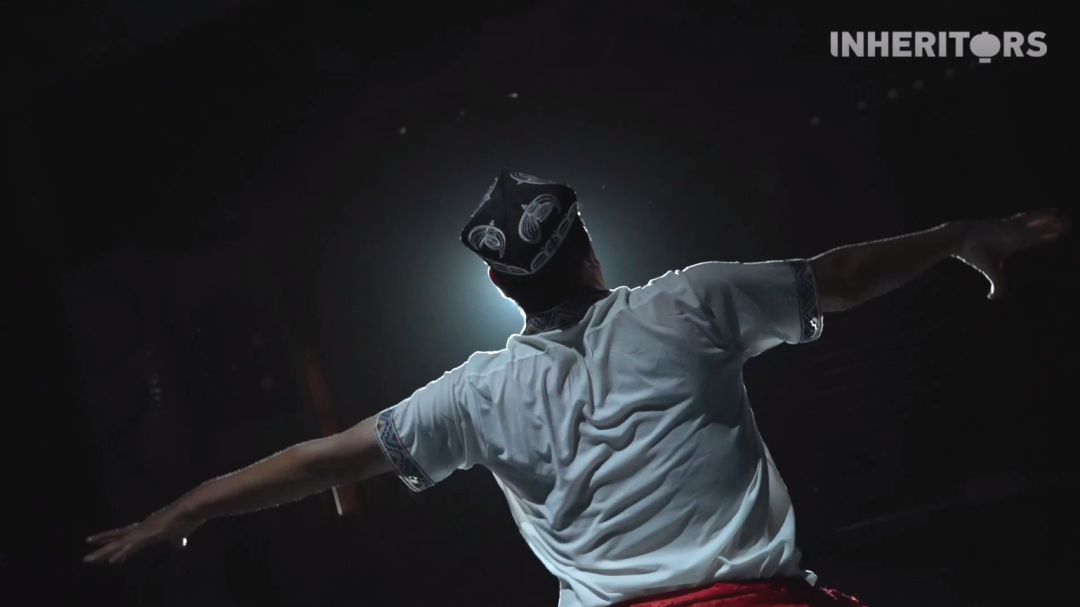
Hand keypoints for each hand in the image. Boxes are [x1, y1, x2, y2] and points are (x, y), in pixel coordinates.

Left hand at [84, 503, 203, 564]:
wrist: (192, 508)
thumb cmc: (187, 518)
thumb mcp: (180, 533)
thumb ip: (177, 539)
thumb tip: (180, 544)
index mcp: (147, 528)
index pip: (125, 534)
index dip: (112, 539)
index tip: (99, 543)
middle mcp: (141, 529)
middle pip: (117, 539)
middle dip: (102, 545)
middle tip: (87, 553)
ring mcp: (143, 532)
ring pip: (119, 544)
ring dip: (104, 553)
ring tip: (88, 560)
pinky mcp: (148, 535)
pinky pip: (131, 547)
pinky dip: (121, 554)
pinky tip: (112, 561)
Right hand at [954, 209, 1069, 298]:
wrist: (960, 239)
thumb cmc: (973, 254)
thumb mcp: (989, 271)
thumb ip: (996, 284)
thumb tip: (992, 298)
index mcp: (1011, 245)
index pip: (1032, 241)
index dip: (1044, 238)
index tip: (1056, 236)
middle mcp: (1015, 234)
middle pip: (1038, 231)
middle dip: (1052, 228)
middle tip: (1068, 225)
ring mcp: (1013, 227)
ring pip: (1036, 224)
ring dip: (1050, 221)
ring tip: (1064, 216)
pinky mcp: (1009, 223)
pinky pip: (1028, 219)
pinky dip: (1040, 216)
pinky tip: (1052, 212)